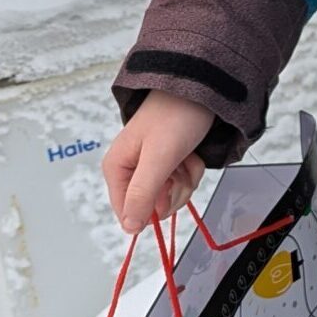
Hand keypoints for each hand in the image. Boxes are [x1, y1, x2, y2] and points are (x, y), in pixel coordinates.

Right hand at [102, 94, 214, 234]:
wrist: (201, 89)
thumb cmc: (175, 117)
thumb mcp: (158, 158)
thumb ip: (142, 194)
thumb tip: (129, 228)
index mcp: (116, 169)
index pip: (128, 213)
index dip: (152, 209)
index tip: (167, 189)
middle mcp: (130, 170)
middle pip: (153, 207)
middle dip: (174, 191)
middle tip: (179, 167)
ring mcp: (151, 168)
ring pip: (171, 196)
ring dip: (185, 179)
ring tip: (186, 156)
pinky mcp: (168, 164)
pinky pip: (182, 183)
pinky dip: (192, 170)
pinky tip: (191, 153)